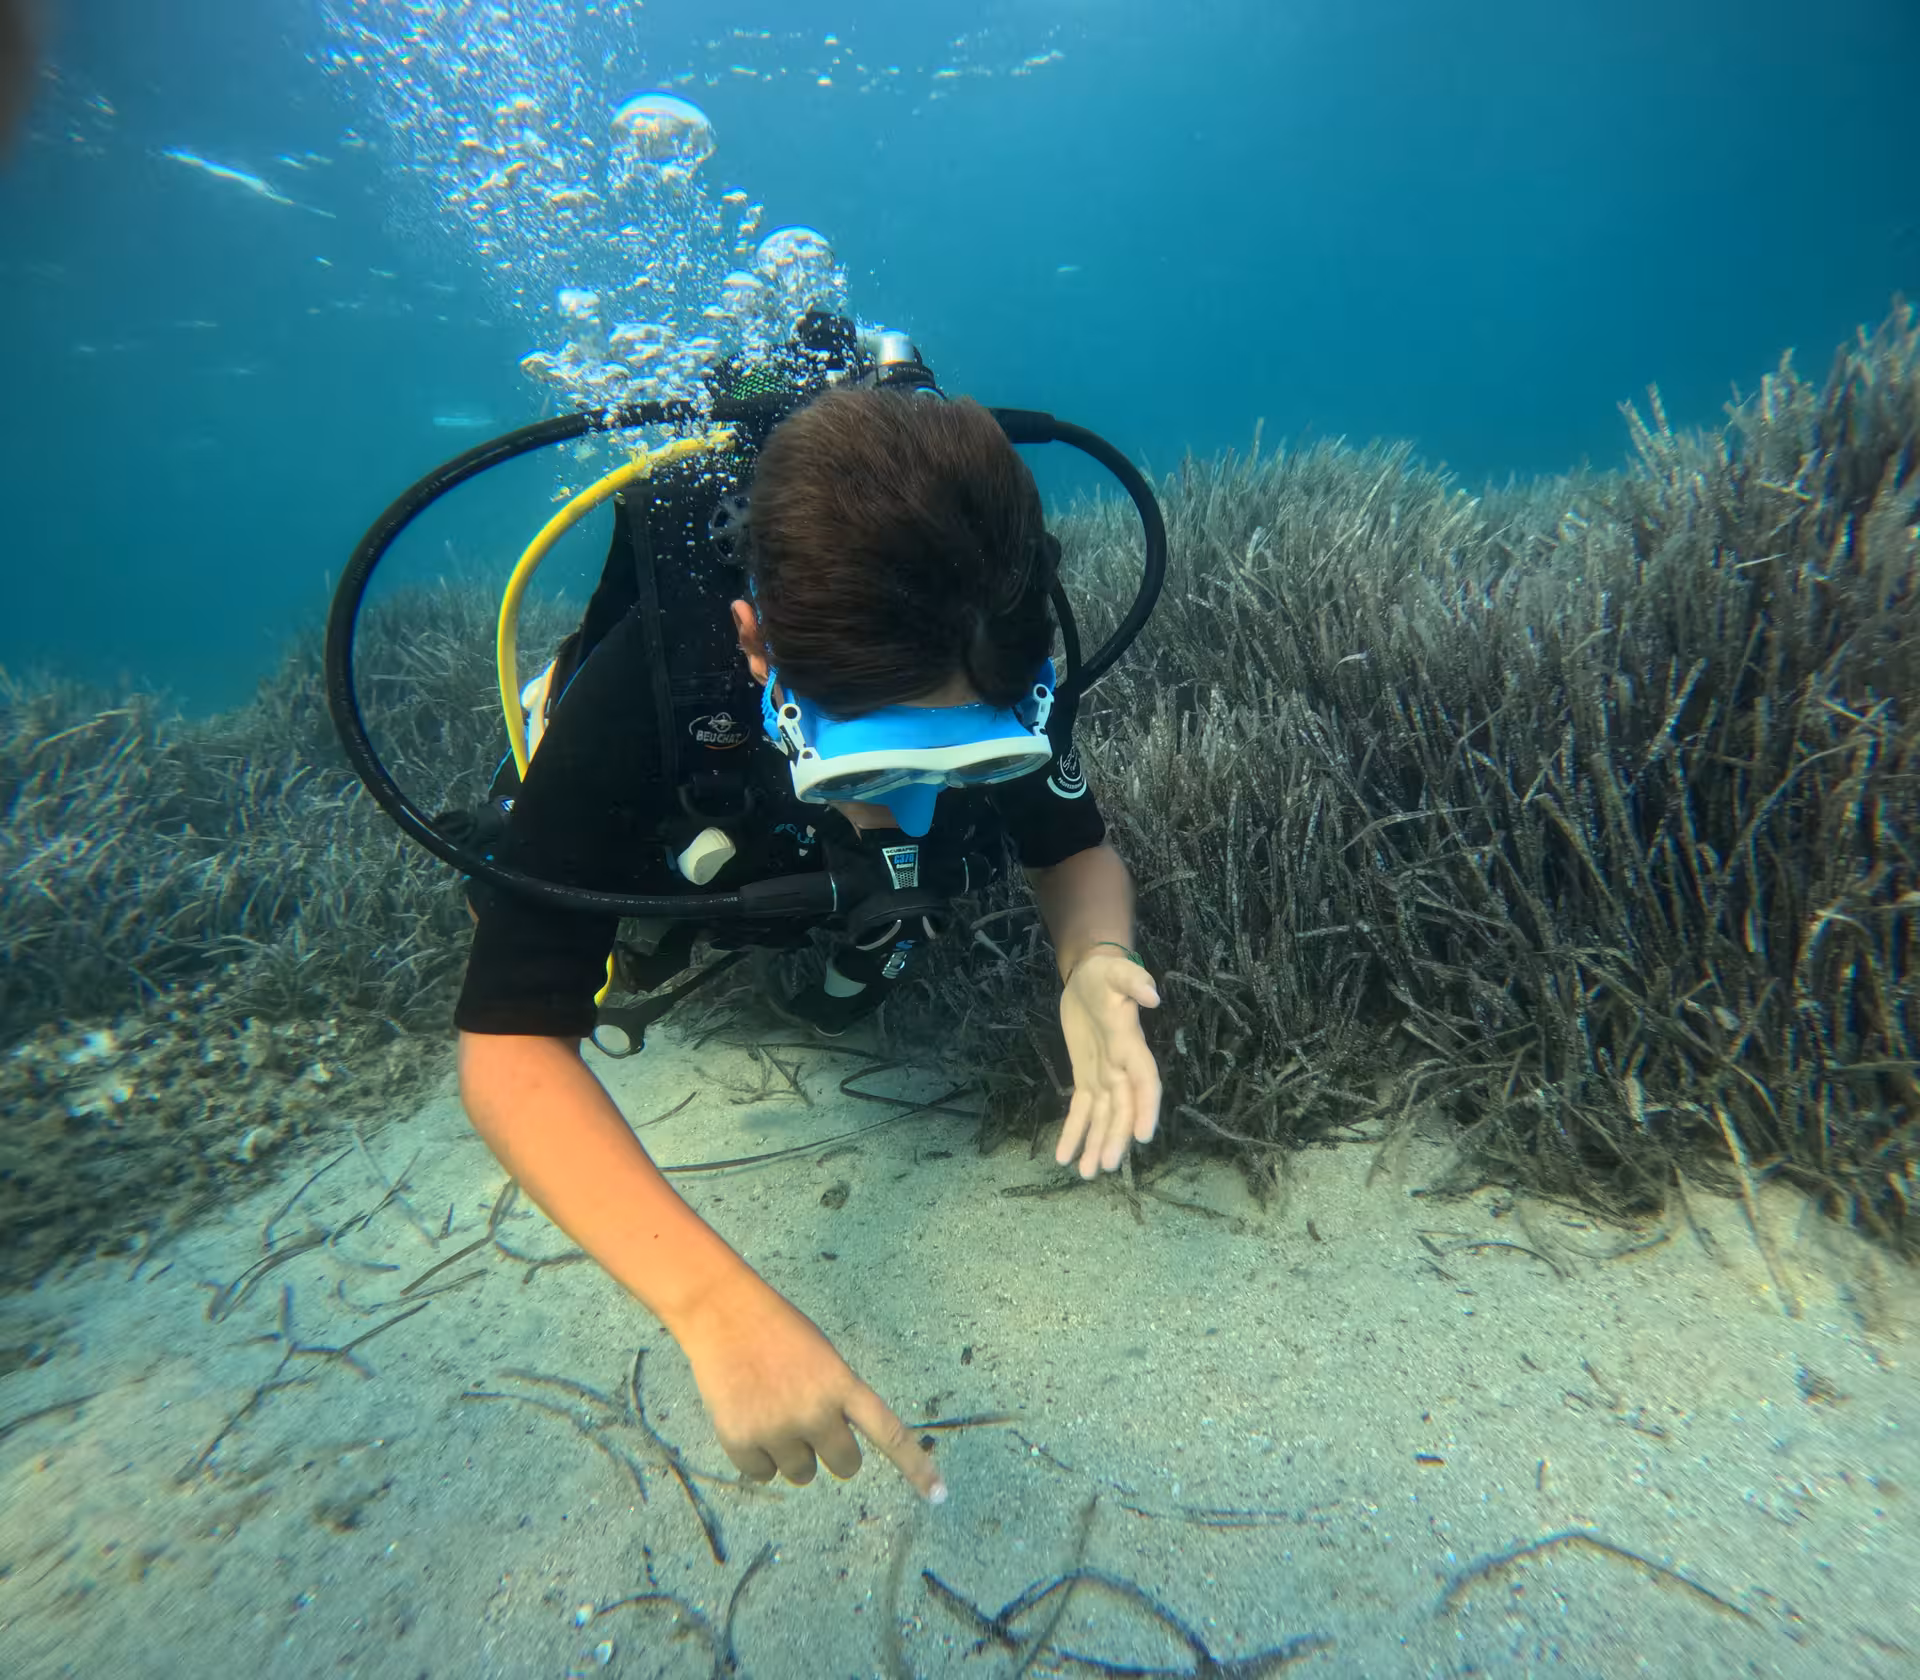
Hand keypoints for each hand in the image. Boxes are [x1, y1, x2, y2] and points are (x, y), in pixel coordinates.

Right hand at [675, 1277, 944, 1501]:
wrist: (724, 1313)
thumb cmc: (779, 1332)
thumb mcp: (823, 1358)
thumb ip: (838, 1400)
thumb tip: (838, 1448)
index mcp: (842, 1384)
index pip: (889, 1432)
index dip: (916, 1467)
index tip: (939, 1496)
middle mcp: (815, 1412)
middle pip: (845, 1466)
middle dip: (832, 1452)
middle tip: (811, 1422)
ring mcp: (777, 1429)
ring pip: (802, 1474)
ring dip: (791, 1454)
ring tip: (771, 1410)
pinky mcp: (742, 1441)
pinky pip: (762, 1474)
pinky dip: (757, 1455)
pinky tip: (747, 1417)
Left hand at [1055, 949, 1162, 1177]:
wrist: (1090, 975)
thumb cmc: (1106, 973)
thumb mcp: (1116, 971)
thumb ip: (1133, 981)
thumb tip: (1152, 995)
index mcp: (1131, 1046)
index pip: (1144, 1082)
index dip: (1145, 1108)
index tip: (1142, 1136)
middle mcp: (1121, 1068)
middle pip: (1122, 1108)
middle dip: (1115, 1137)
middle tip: (1107, 1165)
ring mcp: (1104, 1076)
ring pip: (1103, 1117)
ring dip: (1097, 1144)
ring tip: (1087, 1174)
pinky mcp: (1086, 1077)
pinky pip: (1081, 1110)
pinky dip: (1074, 1133)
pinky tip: (1063, 1158)